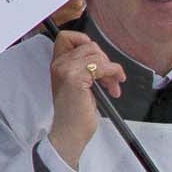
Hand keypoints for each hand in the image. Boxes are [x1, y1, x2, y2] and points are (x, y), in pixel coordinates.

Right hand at [47, 29, 120, 165]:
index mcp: (57, 65)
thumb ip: (82, 67)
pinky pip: (102, 66)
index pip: (67, 37)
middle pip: (89, 44)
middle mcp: (59, 65)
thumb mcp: (77, 85)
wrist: (69, 134)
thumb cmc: (74, 114)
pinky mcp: (75, 78)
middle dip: (105, 60)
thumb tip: (101, 58)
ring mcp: (66, 70)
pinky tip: (113, 87)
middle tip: (110, 79)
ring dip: (111, 69)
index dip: (84, 41)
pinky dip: (113, 74)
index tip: (97, 57)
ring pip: (97, 54)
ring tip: (112, 86)